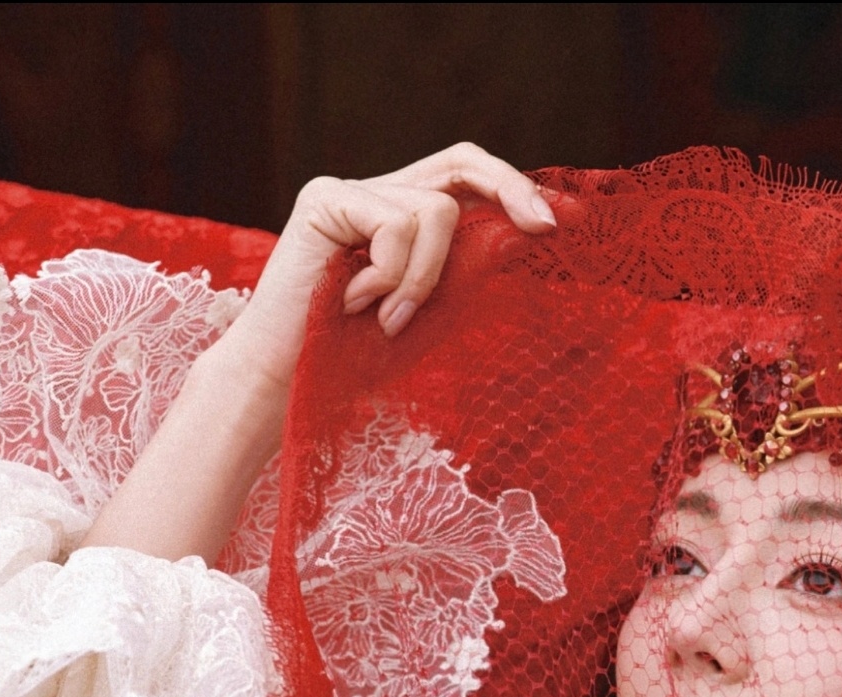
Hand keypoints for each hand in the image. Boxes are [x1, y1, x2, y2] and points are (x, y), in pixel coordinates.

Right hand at [85, 144, 553, 564]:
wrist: (283, 388)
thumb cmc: (349, 365)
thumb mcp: (424, 314)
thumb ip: (461, 273)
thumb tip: (525, 236)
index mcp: (397, 220)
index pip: (464, 182)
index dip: (512, 191)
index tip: (558, 223)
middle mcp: (373, 195)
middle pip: (460, 162)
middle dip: (510, 188)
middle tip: (542, 227)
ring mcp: (347, 192)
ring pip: (437, 210)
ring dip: (425, 278)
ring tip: (387, 319)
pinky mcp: (326, 199)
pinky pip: (398, 225)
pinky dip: (393, 275)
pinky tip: (358, 304)